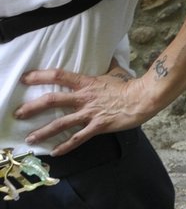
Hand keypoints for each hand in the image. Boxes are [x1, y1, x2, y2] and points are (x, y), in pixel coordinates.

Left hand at [18, 64, 155, 153]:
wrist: (144, 98)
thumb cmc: (131, 84)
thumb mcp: (117, 71)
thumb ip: (110, 66)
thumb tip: (111, 56)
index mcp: (86, 83)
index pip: (59, 76)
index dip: (40, 76)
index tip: (25, 78)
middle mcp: (83, 98)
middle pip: (52, 100)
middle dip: (32, 107)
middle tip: (18, 113)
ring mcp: (90, 113)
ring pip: (61, 123)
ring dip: (43, 131)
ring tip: (30, 139)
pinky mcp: (98, 126)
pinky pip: (78, 138)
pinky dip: (65, 146)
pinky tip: (54, 152)